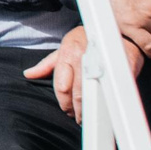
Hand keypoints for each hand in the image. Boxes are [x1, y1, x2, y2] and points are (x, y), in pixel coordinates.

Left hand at [25, 26, 143, 120]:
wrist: (120, 31)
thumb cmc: (88, 39)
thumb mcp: (65, 46)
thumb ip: (47, 64)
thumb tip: (28, 74)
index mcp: (68, 54)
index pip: (61, 86)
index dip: (64, 103)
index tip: (66, 110)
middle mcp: (84, 58)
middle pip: (78, 94)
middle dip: (76, 110)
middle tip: (77, 118)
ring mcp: (103, 63)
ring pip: (94, 94)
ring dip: (90, 110)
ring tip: (89, 117)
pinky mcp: (121, 68)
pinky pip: (113, 90)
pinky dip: (108, 101)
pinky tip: (105, 108)